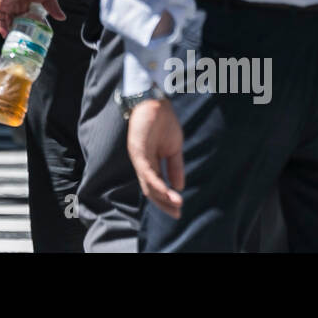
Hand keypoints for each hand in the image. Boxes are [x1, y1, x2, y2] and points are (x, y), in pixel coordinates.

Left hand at [0, 0, 64, 36]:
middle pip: (17, 20)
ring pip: (8, 20)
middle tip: (23, 42)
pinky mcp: (1, 3)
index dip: (30, 26)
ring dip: (10, 30)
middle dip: (19, 30)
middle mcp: (17, 3)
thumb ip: (53, 7)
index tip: (34, 35)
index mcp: (27, 1)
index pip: (27, 17)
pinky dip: (2, 26)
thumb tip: (62, 18)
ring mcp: (8, 3)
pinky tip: (5, 34)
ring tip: (15, 41)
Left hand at [127, 99, 184, 217]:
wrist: (155, 102)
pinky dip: (156, 183)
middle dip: (163, 204)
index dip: (166, 200)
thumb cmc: (163, 123)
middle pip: (150, 190)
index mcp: (150, 164)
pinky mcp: (137, 149)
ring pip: (148, 183)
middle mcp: (142, 164)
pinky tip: (166, 191)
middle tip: (177, 214)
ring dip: (162, 196)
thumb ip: (175, 167)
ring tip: (176, 205)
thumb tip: (179, 187)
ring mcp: (139, 157)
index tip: (179, 211)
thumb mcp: (174, 149)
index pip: (156, 188)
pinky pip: (146, 171)